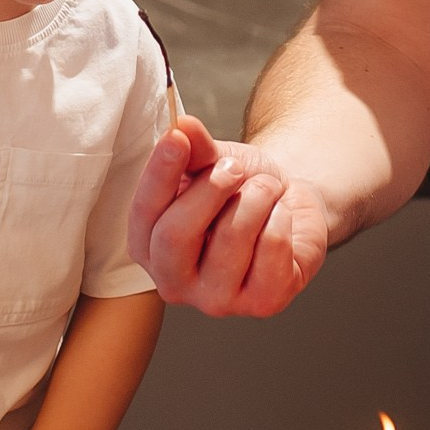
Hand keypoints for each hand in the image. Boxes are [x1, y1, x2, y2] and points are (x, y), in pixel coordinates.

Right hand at [128, 114, 330, 320]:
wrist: (286, 205)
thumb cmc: (238, 190)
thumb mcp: (212, 161)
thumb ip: (195, 149)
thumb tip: (182, 126)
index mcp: (147, 246)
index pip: (144, 212)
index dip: (159, 173)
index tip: (176, 138)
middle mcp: (173, 282)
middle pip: (176, 235)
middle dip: (211, 189)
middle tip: (234, 168)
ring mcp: (217, 300)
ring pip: (231, 237)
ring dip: (256, 196)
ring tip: (264, 188)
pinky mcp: (263, 303)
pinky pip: (272, 247)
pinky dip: (281, 217)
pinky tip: (279, 218)